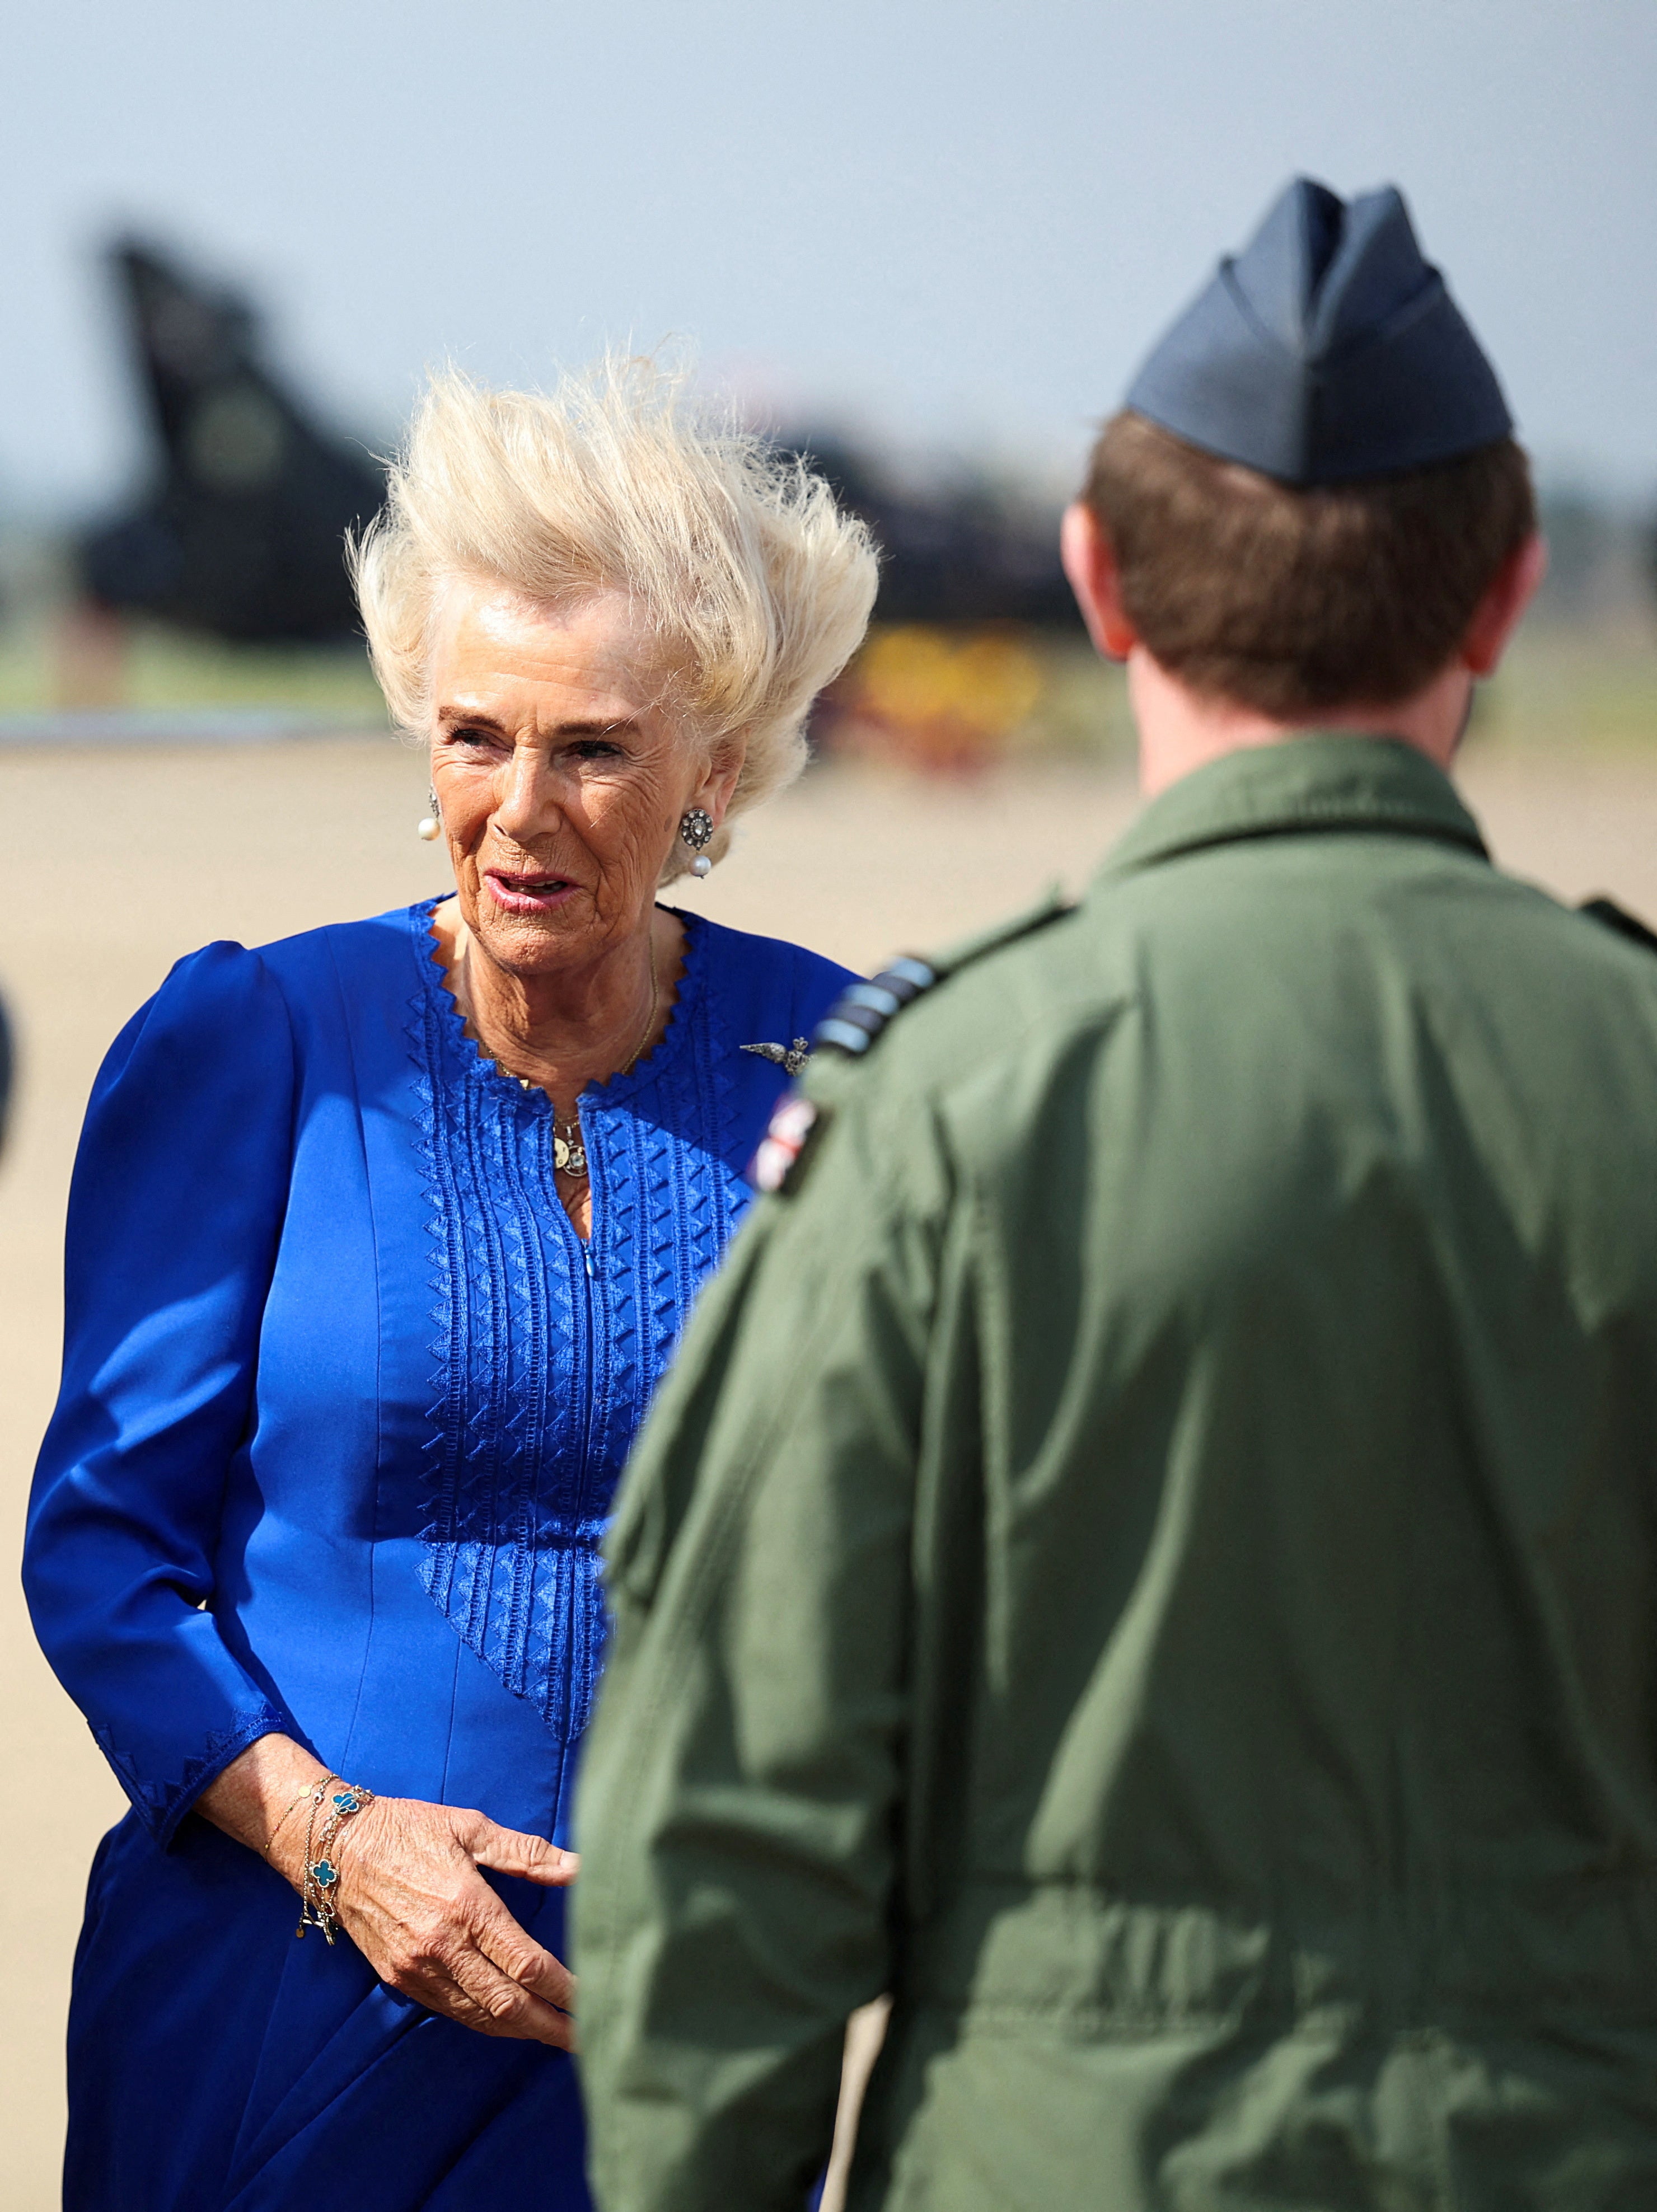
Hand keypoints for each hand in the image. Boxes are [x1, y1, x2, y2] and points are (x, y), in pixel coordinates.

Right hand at [199, 1735, 578, 2046]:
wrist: (337, 1849)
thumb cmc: (409, 1829)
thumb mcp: (470, 1828)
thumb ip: (527, 1854)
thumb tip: (580, 1867)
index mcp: (466, 1906)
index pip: (527, 1964)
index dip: (564, 1988)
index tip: (593, 1997)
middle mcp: (441, 1945)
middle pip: (507, 2003)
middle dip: (550, 2024)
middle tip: (587, 2035)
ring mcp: (417, 1968)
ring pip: (479, 2015)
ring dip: (521, 2030)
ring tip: (556, 2034)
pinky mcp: (399, 1978)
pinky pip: (451, 2010)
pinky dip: (485, 2021)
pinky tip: (509, 2021)